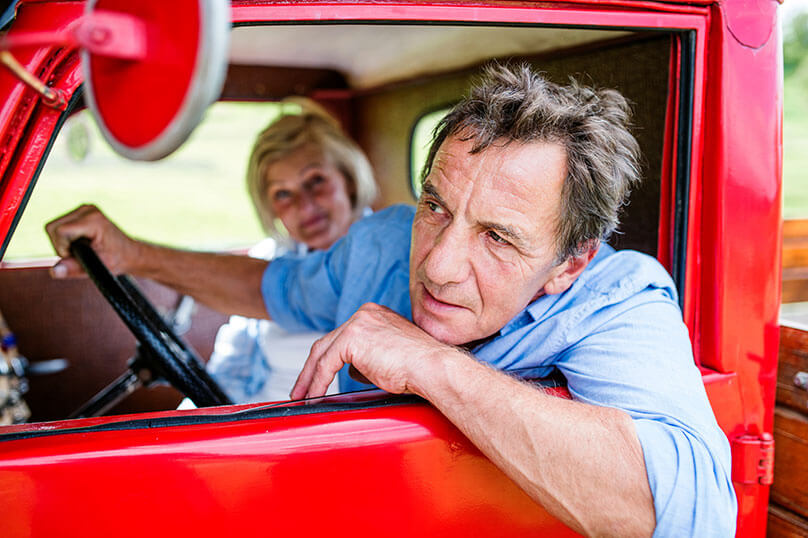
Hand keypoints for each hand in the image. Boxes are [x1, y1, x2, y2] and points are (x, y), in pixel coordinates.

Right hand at [45, 204, 140, 277]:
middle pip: (52, 227)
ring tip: (79, 249)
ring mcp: (84, 209)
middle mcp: (88, 210)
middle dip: (59, 245)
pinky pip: (58, 225)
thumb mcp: (97, 267)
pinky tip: (78, 243)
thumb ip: (74, 268)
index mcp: (94, 220)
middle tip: (78, 254)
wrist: (130, 253)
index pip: (60, 232)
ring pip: (53, 227)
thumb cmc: (118, 260)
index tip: (78, 256)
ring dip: (60, 242)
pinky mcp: (80, 212)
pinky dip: (63, 238)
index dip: (62, 248)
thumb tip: (54, 271)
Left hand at [291, 302, 458, 399]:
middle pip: (327, 342)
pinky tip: (314, 397)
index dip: (326, 359)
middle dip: (311, 369)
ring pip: (322, 352)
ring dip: (310, 378)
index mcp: (375, 314)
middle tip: (301, 390)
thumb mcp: (389, 357)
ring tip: (303, 397)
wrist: (433, 367)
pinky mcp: (352, 338)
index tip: (317, 377)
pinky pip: (326, 364)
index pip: (341, 337)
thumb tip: (352, 373)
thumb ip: (369, 358)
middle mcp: (364, 313)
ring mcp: (357, 323)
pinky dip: (317, 383)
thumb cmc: (421, 368)